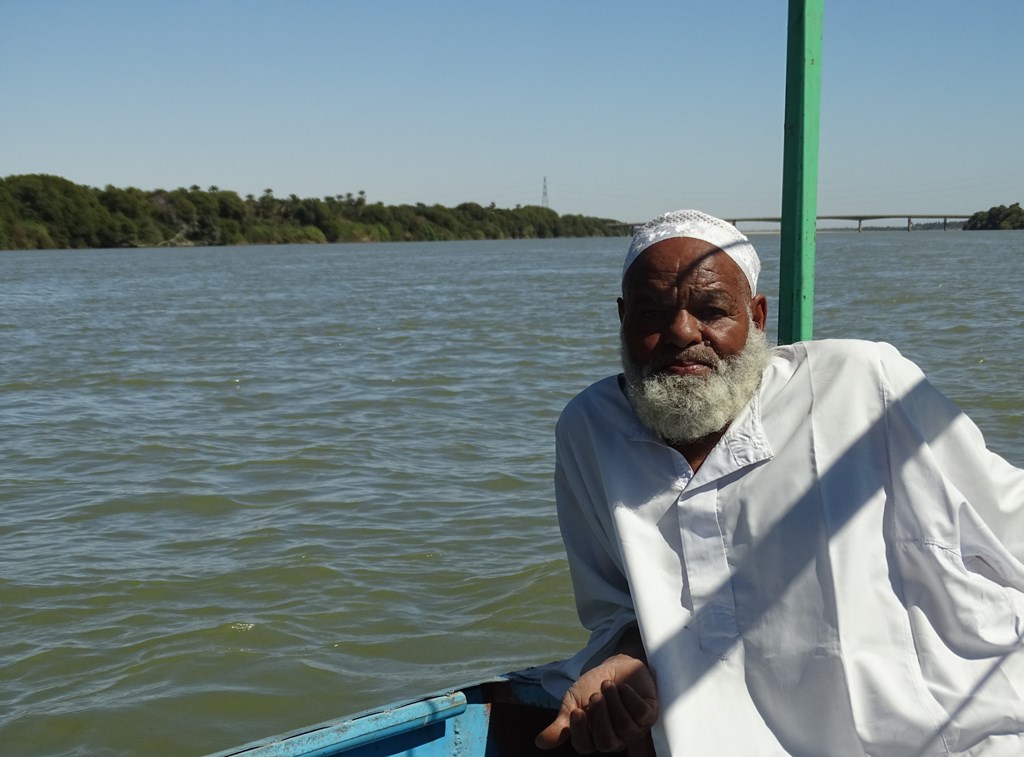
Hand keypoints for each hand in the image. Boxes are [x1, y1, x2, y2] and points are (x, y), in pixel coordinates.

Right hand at [535, 653, 657, 752]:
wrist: (615, 665)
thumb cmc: (593, 685)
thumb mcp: (572, 701)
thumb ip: (560, 723)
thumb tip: (539, 743)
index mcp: (593, 737)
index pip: (585, 746)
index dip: (580, 731)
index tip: (577, 711)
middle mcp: (614, 738)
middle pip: (607, 742)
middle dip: (600, 717)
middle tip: (595, 695)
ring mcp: (633, 729)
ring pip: (625, 727)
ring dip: (615, 703)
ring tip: (607, 685)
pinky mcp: (648, 715)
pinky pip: (641, 714)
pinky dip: (630, 698)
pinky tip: (623, 687)